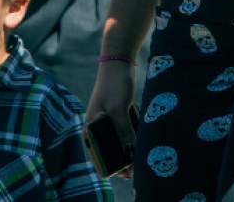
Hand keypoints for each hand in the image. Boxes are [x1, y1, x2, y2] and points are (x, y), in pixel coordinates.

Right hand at [85, 61, 136, 177]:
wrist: (119, 59)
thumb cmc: (114, 83)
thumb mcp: (119, 109)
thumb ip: (124, 131)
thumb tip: (130, 154)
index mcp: (90, 127)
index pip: (98, 155)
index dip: (112, 166)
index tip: (128, 173)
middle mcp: (96, 126)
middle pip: (110, 148)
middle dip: (123, 158)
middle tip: (138, 166)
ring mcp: (107, 119)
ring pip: (119, 140)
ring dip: (130, 147)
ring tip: (143, 155)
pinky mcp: (118, 113)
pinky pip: (125, 130)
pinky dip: (133, 136)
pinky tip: (143, 140)